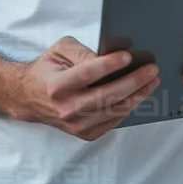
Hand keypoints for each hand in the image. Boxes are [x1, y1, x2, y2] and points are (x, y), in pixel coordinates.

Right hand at [12, 36, 158, 140]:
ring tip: (152, 81)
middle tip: (152, 69)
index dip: (109, 65)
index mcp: (57, 85)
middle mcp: (66, 108)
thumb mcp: (60, 49)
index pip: (88, 74)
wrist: (30, 97)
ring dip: (137, 96)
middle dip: (134, 82)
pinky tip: (139, 95)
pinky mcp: (85, 133)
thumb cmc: (49, 69)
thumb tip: (108, 56)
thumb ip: (83, 50)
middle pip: (107, 96)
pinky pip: (113, 121)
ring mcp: (76, 125)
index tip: (129, 56)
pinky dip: (128, 107)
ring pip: (114, 111)